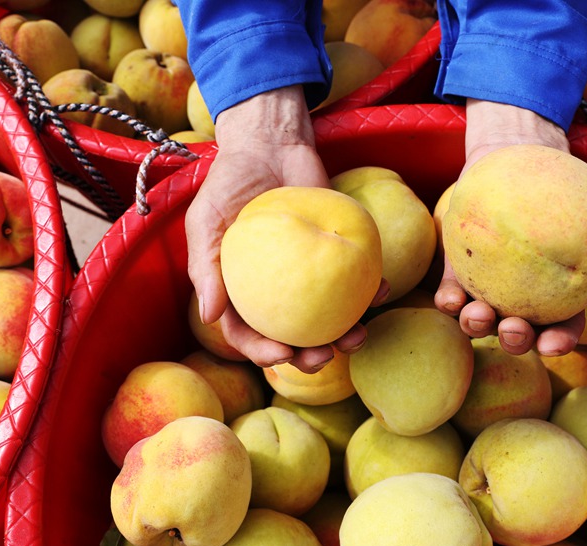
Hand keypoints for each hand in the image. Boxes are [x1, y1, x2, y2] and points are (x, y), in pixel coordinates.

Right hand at [185, 86, 385, 372]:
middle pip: (292, 337)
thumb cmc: (230, 183)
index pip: (248, 334)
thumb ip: (205, 266)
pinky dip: (369, 290)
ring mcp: (309, 275)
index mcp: (240, 292)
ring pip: (328, 318)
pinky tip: (380, 291)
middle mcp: (277, 291)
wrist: (269, 145)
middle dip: (308, 358)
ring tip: (359, 337)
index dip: (262, 352)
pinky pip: (355, 280)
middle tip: (324, 359)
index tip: (281, 354)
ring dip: (345, 336)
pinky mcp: (337, 253)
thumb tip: (209, 315)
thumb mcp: (206, 220)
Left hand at [434, 100, 586, 355]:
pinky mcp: (456, 270)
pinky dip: (448, 300)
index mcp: (555, 300)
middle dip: (514, 341)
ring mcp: (486, 288)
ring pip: (479, 318)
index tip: (554, 345)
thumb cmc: (570, 196)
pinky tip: (449, 300)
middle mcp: (519, 301)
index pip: (560, 330)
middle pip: (517, 332)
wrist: (522, 156)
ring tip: (478, 316)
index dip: (558, 343)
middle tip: (514, 331)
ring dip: (476, 325)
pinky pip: (450, 291)